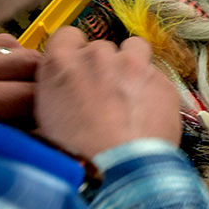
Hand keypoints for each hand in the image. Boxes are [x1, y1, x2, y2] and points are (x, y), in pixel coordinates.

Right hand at [33, 26, 181, 158]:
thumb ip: (56, 94)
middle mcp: (96, 56)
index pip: (67, 35)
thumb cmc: (74, 156)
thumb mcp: (46, 121)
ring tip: (132, 94)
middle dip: (104, 67)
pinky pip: (158, 77)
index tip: (79, 69)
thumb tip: (64, 96)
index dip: (75, 51)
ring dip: (132, 65)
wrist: (116, 172)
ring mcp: (132, 65)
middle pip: (102, 48)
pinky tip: (149, 117)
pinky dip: (154, 92)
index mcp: (60, 64)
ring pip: (135, 48)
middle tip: (105, 97)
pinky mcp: (162, 81)